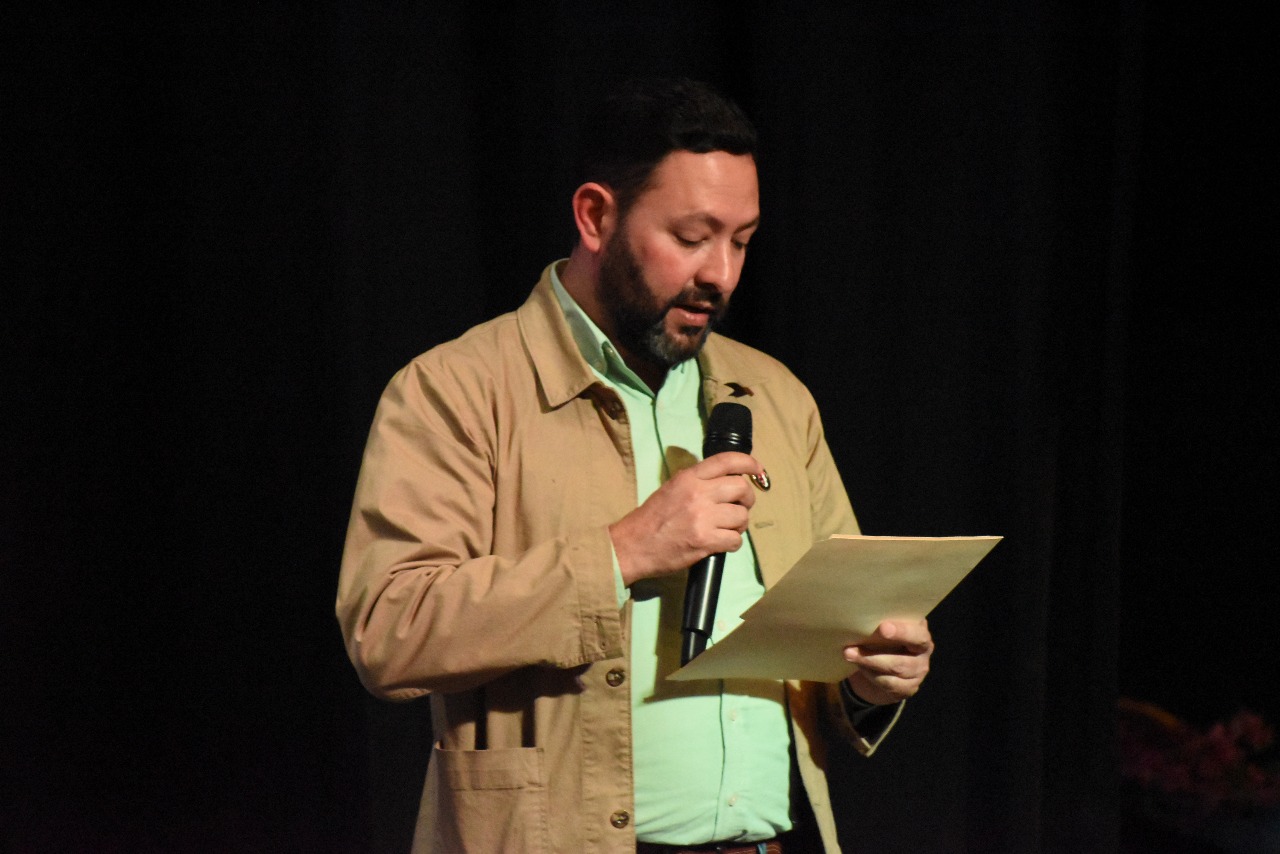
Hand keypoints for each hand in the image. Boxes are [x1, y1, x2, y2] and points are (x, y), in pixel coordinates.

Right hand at [609, 451, 763, 585]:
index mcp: (689, 477)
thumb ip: (697, 482)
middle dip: (747, 499)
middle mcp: (698, 493)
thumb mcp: (672, 488)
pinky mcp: (705, 541)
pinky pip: (735, 540)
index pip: (727, 461)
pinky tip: (721, 543)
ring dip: (739, 525)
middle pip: (741, 488)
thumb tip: (727, 480)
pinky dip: (732, 543)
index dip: (749, 463)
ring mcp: (702, 518)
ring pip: (742, 516)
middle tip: (739, 507)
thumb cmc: (652, 518)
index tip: (758, 470)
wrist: (633, 545)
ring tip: (726, 528)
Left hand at [843, 619, 933, 705]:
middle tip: (850, 649)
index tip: (882, 628)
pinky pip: (889, 684)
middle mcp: (923, 655)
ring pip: (893, 673)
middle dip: (874, 656)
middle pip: (902, 662)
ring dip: (868, 664)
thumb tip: (861, 615)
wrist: (883, 661)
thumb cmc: (885, 636)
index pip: (917, 636)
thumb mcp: (886, 627)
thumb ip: (883, 621)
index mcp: (921, 634)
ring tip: (848, 655)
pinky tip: (859, 666)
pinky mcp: (909, 688)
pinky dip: (871, 675)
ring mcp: (918, 673)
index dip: (902, 632)